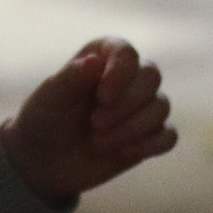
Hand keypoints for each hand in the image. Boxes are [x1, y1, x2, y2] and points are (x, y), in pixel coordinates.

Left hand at [0, 37, 176, 204]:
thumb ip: (71, 78)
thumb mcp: (50, 97)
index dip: (120, 73)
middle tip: (94, 124)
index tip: (101, 97)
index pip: (127, 53)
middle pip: (151, 77)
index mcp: (104, 56)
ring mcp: (140, 107)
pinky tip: (124, 154)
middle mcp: (128, 77)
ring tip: (99, 143)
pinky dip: (151, 145)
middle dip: (126, 104)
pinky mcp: (148, 137)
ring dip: (132, 128)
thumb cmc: (45, 119)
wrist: (44, 160)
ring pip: (161, 107)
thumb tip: (94, 62)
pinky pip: (168, 136)